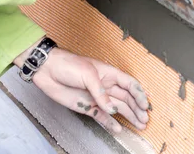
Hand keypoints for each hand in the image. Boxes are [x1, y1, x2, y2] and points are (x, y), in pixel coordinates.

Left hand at [15, 45, 149, 132]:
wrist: (48, 71)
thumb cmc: (68, 65)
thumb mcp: (88, 74)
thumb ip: (101, 92)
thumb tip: (112, 108)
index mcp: (109, 74)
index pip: (130, 84)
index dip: (139, 94)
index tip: (145, 105)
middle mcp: (106, 86)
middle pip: (127, 98)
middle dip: (137, 108)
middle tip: (145, 119)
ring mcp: (97, 97)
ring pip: (117, 109)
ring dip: (128, 116)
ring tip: (139, 125)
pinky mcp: (87, 106)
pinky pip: (102, 116)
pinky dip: (110, 123)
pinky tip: (118, 129)